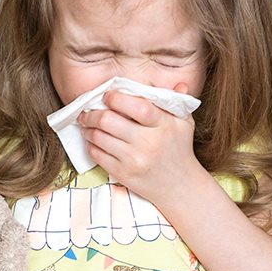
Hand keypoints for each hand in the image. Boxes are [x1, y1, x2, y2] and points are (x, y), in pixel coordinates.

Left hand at [77, 83, 207, 203]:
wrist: (180, 186)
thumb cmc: (179, 149)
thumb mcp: (185, 123)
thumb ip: (178, 102)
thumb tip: (179, 85)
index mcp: (164, 125)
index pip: (137, 106)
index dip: (116, 98)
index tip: (107, 95)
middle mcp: (148, 142)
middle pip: (109, 121)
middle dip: (92, 113)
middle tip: (87, 111)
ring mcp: (134, 159)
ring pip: (99, 137)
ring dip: (88, 128)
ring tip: (87, 124)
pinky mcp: (123, 174)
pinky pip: (97, 155)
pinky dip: (90, 145)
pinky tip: (92, 140)